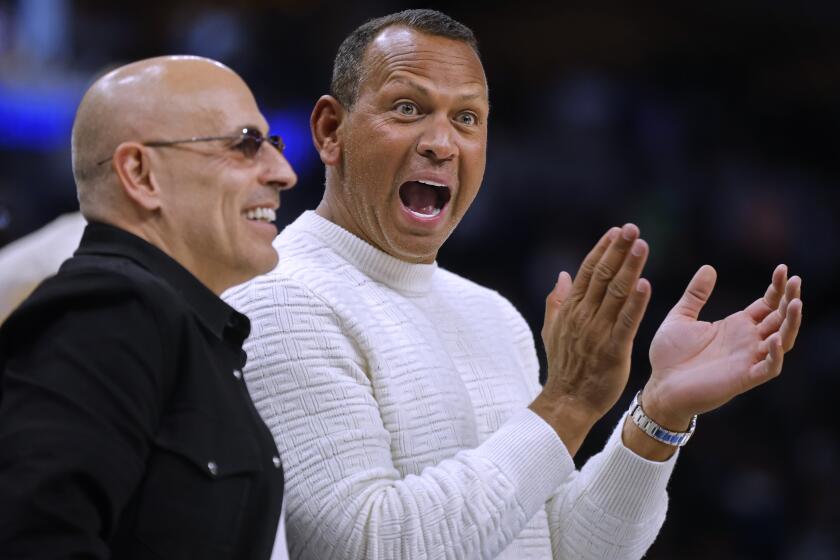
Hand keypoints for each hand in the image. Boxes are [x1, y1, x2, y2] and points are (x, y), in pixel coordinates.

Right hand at [530, 224, 651, 454]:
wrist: (567, 401)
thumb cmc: (564, 367)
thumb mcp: (553, 331)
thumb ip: (557, 302)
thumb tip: (561, 275)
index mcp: (570, 309)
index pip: (587, 271)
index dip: (603, 250)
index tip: (616, 231)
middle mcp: (583, 316)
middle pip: (602, 276)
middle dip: (617, 250)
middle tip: (632, 228)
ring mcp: (597, 332)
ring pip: (616, 293)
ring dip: (630, 267)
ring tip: (641, 245)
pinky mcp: (613, 349)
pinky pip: (626, 321)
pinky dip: (636, 303)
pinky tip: (646, 284)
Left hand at [642, 264, 802, 428]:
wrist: (660, 386)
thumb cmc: (669, 356)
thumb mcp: (680, 317)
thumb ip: (695, 295)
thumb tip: (708, 268)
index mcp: (736, 326)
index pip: (767, 305)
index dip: (777, 288)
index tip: (781, 268)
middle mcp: (747, 341)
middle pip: (780, 319)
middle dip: (790, 299)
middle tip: (795, 280)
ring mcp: (747, 359)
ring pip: (783, 341)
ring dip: (791, 323)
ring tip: (796, 303)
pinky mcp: (743, 378)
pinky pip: (768, 367)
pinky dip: (775, 354)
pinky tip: (775, 338)